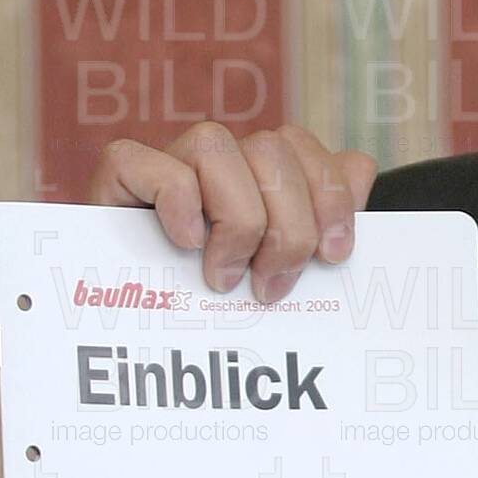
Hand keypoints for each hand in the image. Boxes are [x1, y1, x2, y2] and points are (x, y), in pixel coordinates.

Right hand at [88, 124, 377, 302]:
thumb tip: (359, 170)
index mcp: (258, 174)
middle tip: (272, 286)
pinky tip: (187, 243)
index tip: (334, 256)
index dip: (330, 195)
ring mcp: (166, 164)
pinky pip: (143, 159)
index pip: (305, 147)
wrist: (134, 333)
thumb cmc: (218, 305)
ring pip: (214, 144)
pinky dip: (175, 201)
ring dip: (235, 219)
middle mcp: (217, 161)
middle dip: (286, 226)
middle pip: (270, 149)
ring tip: (226, 277)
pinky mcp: (117, 180)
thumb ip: (323, 222)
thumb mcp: (281, 270)